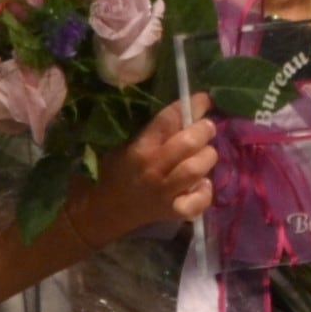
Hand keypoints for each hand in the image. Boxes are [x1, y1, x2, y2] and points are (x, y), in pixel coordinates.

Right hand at [68, 99, 216, 243]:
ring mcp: (164, 193)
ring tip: (204, 154)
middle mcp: (153, 169)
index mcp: (139, 148)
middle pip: (188, 143)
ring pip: (196, 169)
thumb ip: (153, 132)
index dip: (190, 106)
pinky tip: (201, 184)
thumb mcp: (125, 146)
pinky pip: (198, 202)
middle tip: (207, 128)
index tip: (204, 99)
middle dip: (204, 131)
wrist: (103, 211)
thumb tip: (186, 112)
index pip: (168, 120)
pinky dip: (205, 192)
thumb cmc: (114, 172)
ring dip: (207, 158)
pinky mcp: (172, 213)